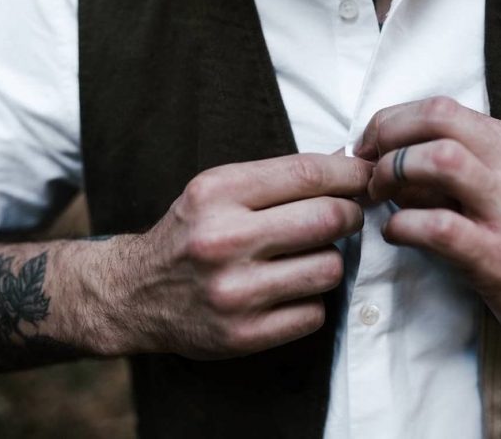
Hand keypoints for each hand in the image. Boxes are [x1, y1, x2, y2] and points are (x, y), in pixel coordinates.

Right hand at [107, 153, 371, 359]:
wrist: (134, 294)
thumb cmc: (189, 233)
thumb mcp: (218, 189)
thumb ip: (278, 178)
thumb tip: (346, 164)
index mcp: (218, 193)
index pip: (307, 173)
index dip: (351, 173)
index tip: (366, 177)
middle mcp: (224, 240)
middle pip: (328, 219)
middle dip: (351, 215)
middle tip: (346, 217)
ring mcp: (234, 291)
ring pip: (329, 268)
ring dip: (330, 260)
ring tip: (308, 257)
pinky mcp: (242, 335)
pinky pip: (315, 312)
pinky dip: (311, 300)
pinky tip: (289, 291)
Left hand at [356, 97, 500, 355]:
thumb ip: (456, 166)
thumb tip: (389, 157)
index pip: (442, 108)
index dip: (392, 120)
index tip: (370, 146)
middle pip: (439, 120)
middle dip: (388, 136)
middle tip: (366, 167)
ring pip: (442, 160)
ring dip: (394, 173)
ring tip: (379, 196)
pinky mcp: (499, 257)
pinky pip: (439, 227)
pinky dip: (402, 225)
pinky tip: (395, 233)